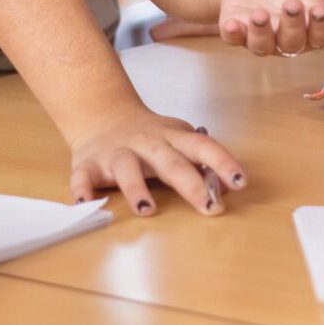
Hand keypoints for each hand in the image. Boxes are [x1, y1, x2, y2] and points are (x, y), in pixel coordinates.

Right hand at [68, 108, 241, 215]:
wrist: (103, 116)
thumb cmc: (149, 137)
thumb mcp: (178, 142)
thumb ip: (200, 163)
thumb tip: (227, 188)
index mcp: (172, 138)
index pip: (202, 146)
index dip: (223, 163)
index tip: (240, 182)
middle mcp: (146, 143)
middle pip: (170, 160)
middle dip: (191, 183)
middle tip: (209, 208)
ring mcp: (117, 153)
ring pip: (126, 166)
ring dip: (136, 187)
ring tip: (147, 209)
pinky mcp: (89, 164)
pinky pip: (83, 177)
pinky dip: (83, 190)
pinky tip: (86, 204)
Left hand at [217, 0, 323, 54]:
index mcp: (314, 27)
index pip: (322, 35)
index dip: (322, 26)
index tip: (320, 10)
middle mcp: (289, 38)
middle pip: (292, 42)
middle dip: (292, 24)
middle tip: (292, 3)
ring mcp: (262, 35)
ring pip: (262, 46)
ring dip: (261, 33)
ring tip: (260, 15)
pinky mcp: (237, 27)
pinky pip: (233, 38)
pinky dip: (233, 34)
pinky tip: (233, 24)